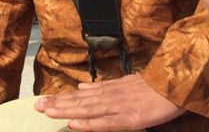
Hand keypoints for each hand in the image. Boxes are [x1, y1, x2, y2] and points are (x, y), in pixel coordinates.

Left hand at [35, 74, 184, 130]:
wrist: (173, 85)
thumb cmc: (148, 87)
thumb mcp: (122, 83)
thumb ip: (101, 87)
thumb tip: (81, 86)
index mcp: (106, 90)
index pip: (78, 95)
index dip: (60, 98)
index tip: (41, 100)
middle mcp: (108, 97)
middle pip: (78, 102)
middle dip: (56, 104)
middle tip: (36, 107)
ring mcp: (118, 107)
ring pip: (87, 110)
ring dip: (65, 111)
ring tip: (47, 112)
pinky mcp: (130, 119)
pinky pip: (106, 123)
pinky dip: (88, 124)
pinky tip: (73, 124)